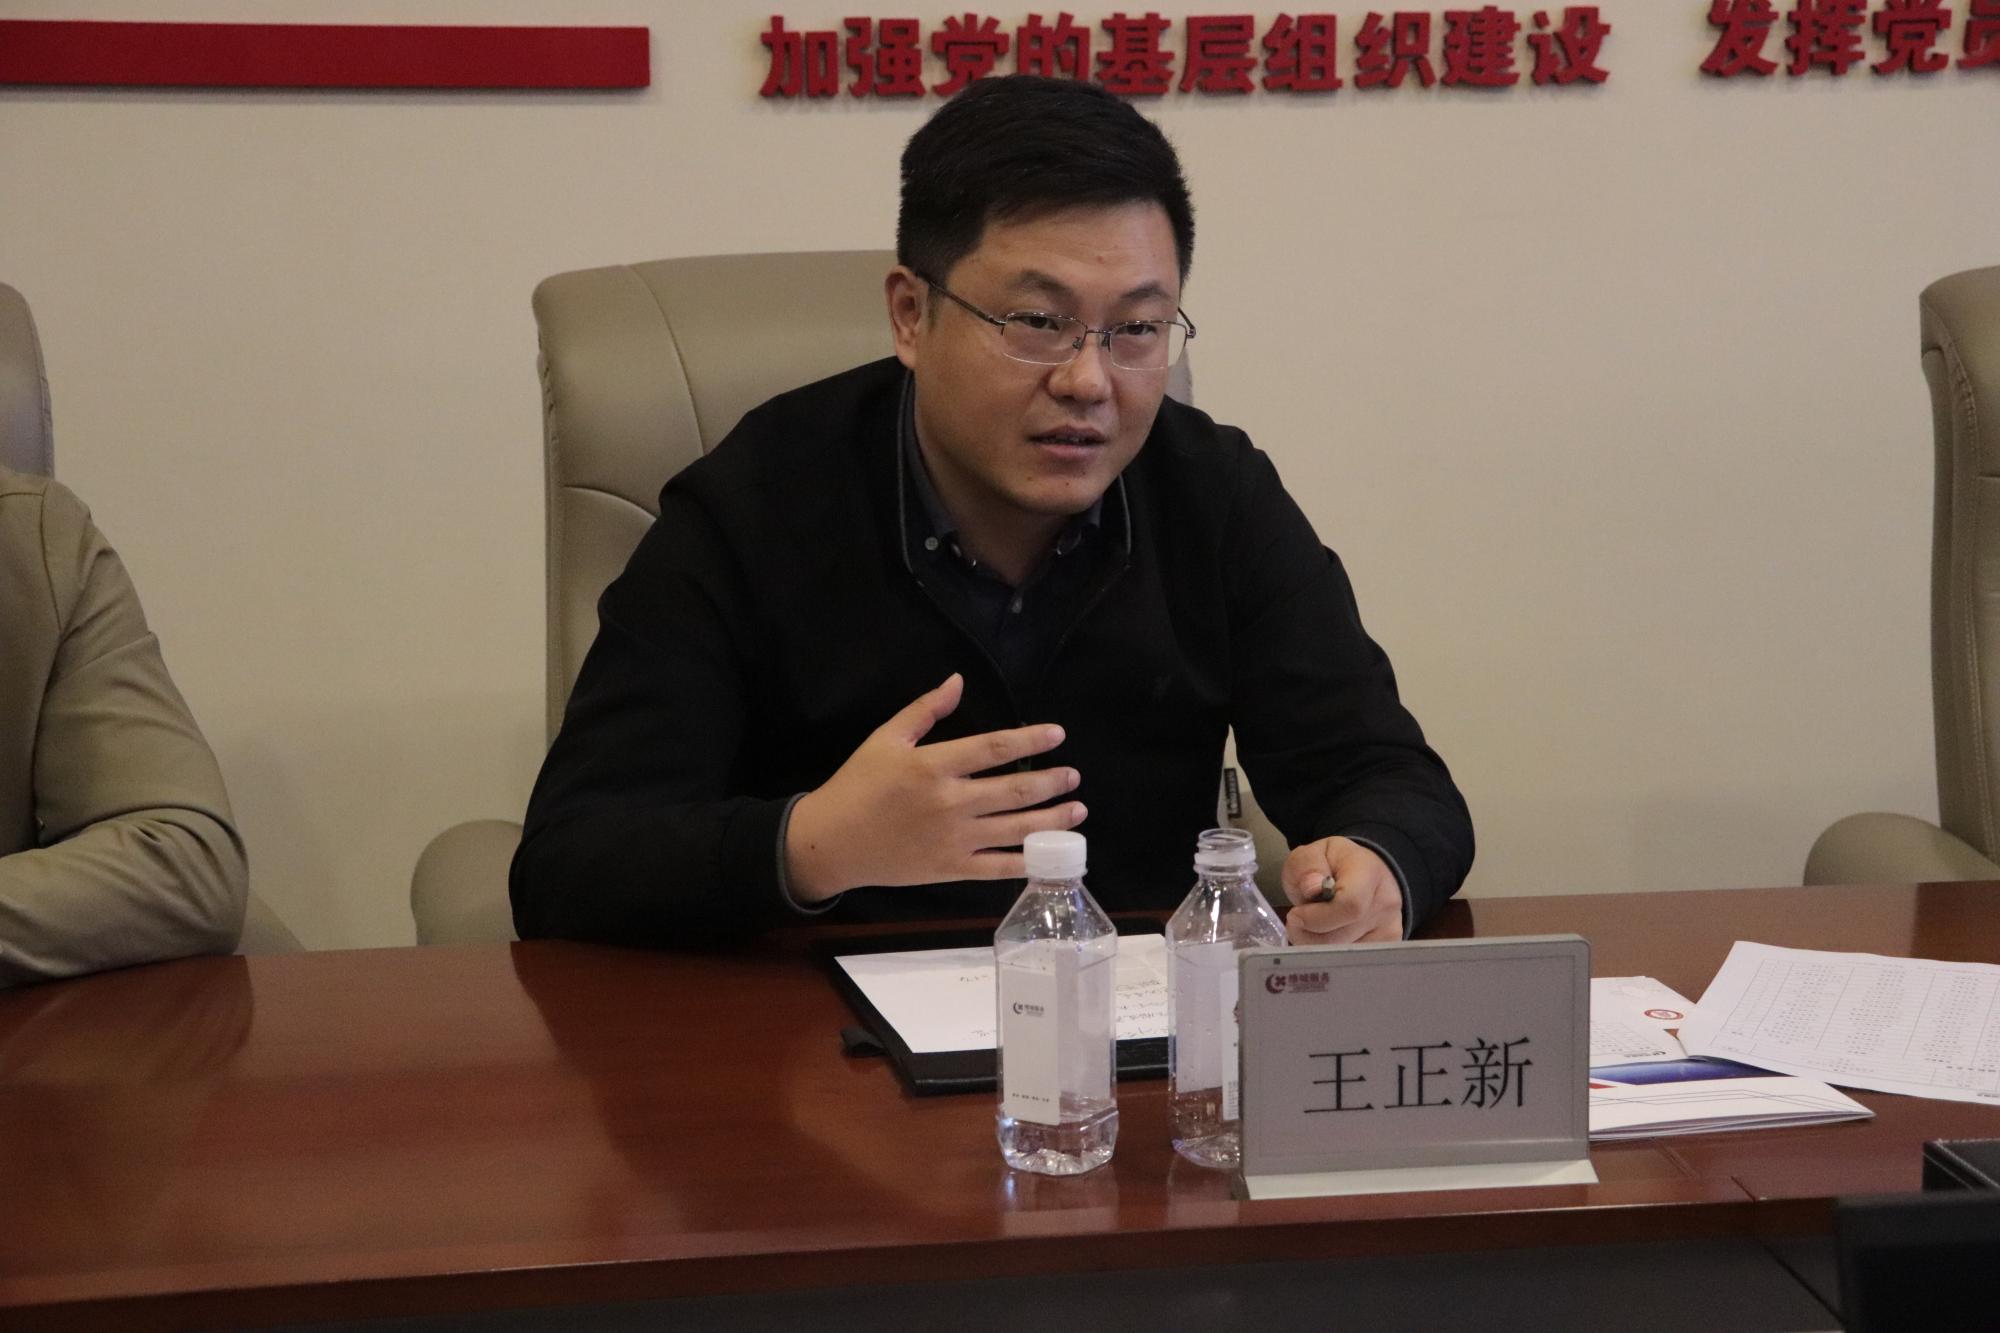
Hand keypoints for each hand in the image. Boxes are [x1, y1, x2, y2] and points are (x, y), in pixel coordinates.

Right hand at [785, 674, 1083, 901]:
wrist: (832, 842)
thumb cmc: (858, 785)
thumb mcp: (885, 738)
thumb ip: (925, 710)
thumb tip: (957, 681)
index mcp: (934, 766)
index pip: (993, 748)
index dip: (1030, 739)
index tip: (1058, 734)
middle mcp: (950, 803)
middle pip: (1014, 790)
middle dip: (1052, 782)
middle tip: (1074, 776)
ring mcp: (954, 840)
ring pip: (1015, 830)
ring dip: (1052, 819)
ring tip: (1078, 809)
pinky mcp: (952, 869)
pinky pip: (999, 868)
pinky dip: (1029, 861)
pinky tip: (1052, 852)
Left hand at [1280, 837, 1402, 944]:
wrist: (1366, 873)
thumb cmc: (1334, 864)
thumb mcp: (1312, 853)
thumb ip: (1308, 866)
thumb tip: (1312, 888)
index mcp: (1368, 873)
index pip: (1349, 906)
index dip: (1315, 918)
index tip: (1295, 914)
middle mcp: (1386, 904)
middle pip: (1342, 937)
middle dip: (1308, 935)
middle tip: (1297, 922)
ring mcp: (1390, 929)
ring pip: (1344, 956)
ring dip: (1317, 947)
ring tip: (1312, 928)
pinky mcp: (1387, 949)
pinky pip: (1351, 964)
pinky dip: (1330, 956)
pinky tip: (1325, 938)